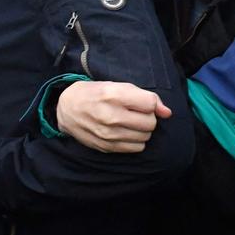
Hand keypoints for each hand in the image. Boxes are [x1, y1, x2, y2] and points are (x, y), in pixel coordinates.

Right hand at [56, 81, 171, 153]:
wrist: (67, 109)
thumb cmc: (96, 93)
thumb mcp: (118, 85)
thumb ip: (145, 97)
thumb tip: (167, 112)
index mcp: (114, 95)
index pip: (150, 104)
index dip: (150, 103)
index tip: (143, 102)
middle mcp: (111, 116)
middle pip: (150, 123)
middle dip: (148, 117)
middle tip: (137, 113)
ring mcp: (109, 134)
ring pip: (145, 137)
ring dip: (142, 130)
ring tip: (131, 123)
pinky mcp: (107, 147)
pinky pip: (136, 148)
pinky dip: (136, 141)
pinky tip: (126, 132)